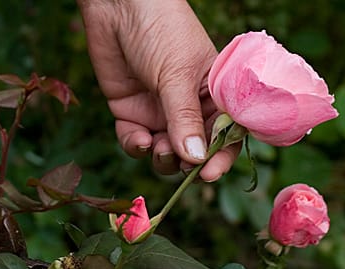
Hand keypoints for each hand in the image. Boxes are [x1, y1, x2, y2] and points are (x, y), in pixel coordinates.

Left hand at [77, 0, 239, 179]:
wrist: (117, 7)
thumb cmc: (160, 30)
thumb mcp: (177, 75)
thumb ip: (184, 119)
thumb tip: (196, 159)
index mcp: (215, 94)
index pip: (227, 134)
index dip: (220, 157)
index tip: (209, 174)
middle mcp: (189, 107)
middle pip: (195, 151)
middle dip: (187, 163)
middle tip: (180, 163)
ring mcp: (159, 111)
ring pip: (166, 153)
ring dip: (163, 158)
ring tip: (157, 146)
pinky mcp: (131, 112)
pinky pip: (136, 143)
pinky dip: (137, 147)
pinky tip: (138, 139)